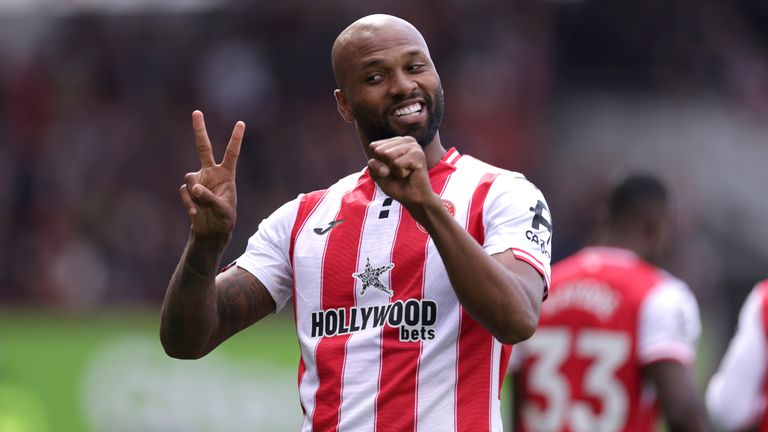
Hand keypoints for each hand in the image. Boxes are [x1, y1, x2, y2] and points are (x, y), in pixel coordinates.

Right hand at [179, 110, 244, 238]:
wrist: (212, 230)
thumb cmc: (224, 218)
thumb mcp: (222, 209)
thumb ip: (209, 197)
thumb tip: (194, 187)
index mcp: (227, 174)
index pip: (231, 154)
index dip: (236, 139)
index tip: (241, 123)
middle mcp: (211, 172)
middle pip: (203, 148)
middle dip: (199, 130)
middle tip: (197, 112)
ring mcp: (198, 180)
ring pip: (189, 178)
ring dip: (195, 194)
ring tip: (203, 207)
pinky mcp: (188, 190)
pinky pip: (184, 192)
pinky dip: (189, 204)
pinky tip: (195, 213)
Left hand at [367, 137, 436, 209]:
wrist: (414, 199)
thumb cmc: (397, 185)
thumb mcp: (378, 174)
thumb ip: (373, 164)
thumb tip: (384, 159)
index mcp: (396, 141)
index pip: (373, 146)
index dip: (377, 162)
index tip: (389, 170)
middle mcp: (406, 140)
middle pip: (379, 150)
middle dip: (385, 166)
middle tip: (398, 172)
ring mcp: (414, 146)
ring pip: (388, 155)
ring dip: (393, 170)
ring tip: (404, 173)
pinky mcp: (418, 155)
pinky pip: (397, 163)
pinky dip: (400, 173)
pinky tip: (410, 174)